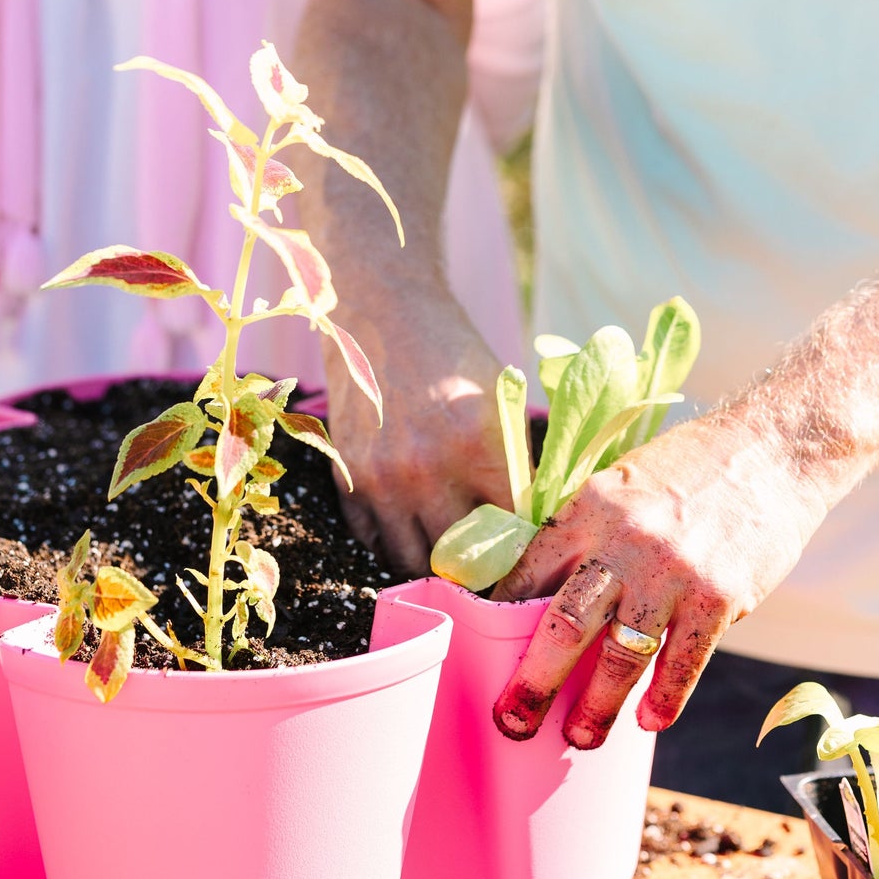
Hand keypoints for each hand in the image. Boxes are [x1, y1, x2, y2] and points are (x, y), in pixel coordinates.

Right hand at [323, 288, 511, 575]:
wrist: (384, 312)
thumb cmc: (452, 354)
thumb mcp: (498, 400)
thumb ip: (514, 464)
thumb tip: (530, 525)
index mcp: (479, 446)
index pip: (512, 532)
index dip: (522, 548)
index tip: (526, 557)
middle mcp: (427, 469)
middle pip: (461, 558)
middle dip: (478, 566)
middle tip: (488, 565)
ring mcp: (381, 478)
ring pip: (412, 560)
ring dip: (432, 561)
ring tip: (448, 552)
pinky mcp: (347, 476)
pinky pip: (372, 539)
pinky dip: (392, 541)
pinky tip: (411, 524)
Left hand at [489, 412, 829, 749]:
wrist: (774, 450)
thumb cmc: (693, 466)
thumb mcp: (626, 479)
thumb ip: (591, 528)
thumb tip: (550, 583)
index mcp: (591, 506)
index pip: (531, 571)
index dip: (502, 616)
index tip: (484, 649)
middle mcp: (625, 540)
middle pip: (563, 624)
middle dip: (532, 682)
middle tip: (512, 720)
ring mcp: (673, 572)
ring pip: (619, 657)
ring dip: (595, 707)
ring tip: (579, 738)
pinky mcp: (719, 597)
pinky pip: (682, 663)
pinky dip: (664, 700)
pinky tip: (648, 722)